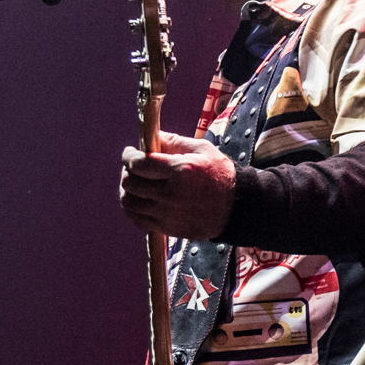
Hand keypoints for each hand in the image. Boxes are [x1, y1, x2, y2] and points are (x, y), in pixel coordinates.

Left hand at [120, 131, 236, 238]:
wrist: (236, 208)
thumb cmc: (220, 175)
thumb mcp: (202, 150)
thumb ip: (174, 141)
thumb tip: (151, 137)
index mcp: (179, 171)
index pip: (138, 164)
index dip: (128, 156)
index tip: (130, 152)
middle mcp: (170, 194)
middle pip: (130, 183)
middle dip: (127, 171)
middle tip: (134, 167)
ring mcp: (167, 214)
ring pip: (129, 202)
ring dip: (127, 191)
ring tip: (136, 184)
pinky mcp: (167, 228)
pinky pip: (137, 219)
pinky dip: (132, 208)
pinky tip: (140, 199)